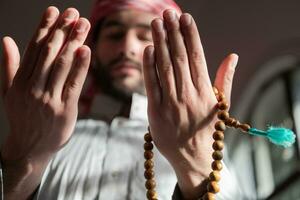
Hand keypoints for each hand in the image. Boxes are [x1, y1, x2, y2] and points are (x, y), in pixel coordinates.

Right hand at [1, 7, 89, 198]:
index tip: (54, 11)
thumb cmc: (23, 117)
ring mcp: (49, 99)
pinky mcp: (64, 109)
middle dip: (62, 30)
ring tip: (83, 25)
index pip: (34, 48)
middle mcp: (33, 87)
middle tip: (73, 14)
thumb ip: (10, 66)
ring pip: (62, 65)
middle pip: (49, 53)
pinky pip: (74, 84)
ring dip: (73, 42)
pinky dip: (80, 66)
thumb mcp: (9, 92)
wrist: (29, 148)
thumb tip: (7, 40)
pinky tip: (85, 50)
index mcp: (20, 81)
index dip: (45, 28)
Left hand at [143, 10, 237, 198]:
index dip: (191, 36)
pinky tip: (148, 49)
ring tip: (156, 23)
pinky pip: (151, 86)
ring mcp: (171, 104)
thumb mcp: (221, 106)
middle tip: (168, 13)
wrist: (193, 158)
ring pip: (165, 68)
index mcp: (205, 92)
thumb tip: (233, 55)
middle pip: (180, 58)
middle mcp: (189, 96)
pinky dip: (149, 67)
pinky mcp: (156, 112)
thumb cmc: (207, 129)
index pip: (197, 57)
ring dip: (160, 43)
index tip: (186, 17)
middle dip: (173, 33)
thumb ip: (224, 79)